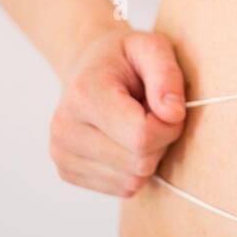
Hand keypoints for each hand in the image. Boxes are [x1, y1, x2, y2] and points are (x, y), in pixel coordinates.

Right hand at [49, 29, 186, 196]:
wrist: (87, 66)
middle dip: (160, 142)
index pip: (142, 136)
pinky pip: (123, 189)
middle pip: (139, 163)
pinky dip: (134, 169)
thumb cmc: (125, 58)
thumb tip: (173, 114)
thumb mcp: (152, 47)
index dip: (168, 127)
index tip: (168, 108)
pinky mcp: (67, 173)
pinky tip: (124, 141)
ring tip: (136, 125)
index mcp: (84, 95)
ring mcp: (62, 155)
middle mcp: (65, 129)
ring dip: (148, 157)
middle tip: (152, 115)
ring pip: (133, 181)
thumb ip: (166, 75)